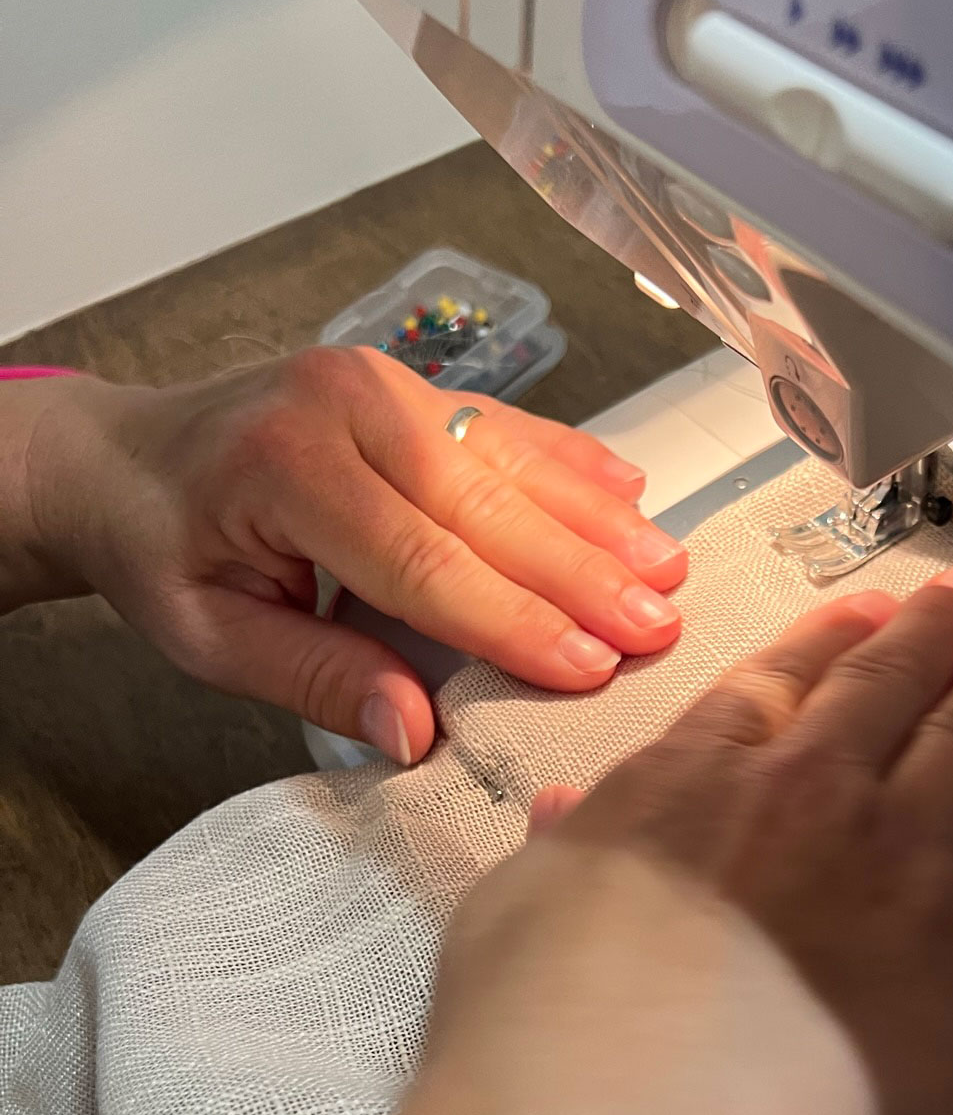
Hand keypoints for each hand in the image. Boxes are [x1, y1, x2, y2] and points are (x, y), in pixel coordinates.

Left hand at [10, 349, 687, 760]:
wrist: (122, 457)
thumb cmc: (162, 548)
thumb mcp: (211, 636)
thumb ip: (317, 677)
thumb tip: (415, 731)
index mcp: (287, 467)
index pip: (423, 561)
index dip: (512, 621)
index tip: (586, 668)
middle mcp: (345, 406)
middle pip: (487, 505)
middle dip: (582, 574)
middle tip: (656, 629)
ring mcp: (384, 382)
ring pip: (513, 461)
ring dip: (597, 520)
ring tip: (667, 571)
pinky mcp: (410, 383)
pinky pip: (507, 426)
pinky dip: (573, 464)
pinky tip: (631, 494)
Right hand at [446, 563, 952, 1114]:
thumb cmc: (549, 1045)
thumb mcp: (513, 922)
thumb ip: (563, 854)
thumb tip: (565, 808)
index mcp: (690, 786)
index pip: (772, 689)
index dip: (827, 642)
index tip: (865, 614)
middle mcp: (807, 796)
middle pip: (886, 688)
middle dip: (933, 630)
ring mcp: (903, 861)